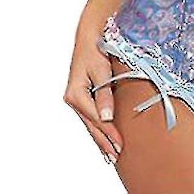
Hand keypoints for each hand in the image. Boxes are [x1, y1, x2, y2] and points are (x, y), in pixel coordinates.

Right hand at [63, 23, 123, 163]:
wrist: (89, 36)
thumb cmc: (95, 50)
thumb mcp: (102, 70)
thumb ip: (105, 94)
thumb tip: (107, 117)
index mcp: (76, 94)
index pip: (96, 119)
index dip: (109, 133)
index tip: (120, 144)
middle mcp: (73, 99)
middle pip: (91, 125)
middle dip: (104, 142)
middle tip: (116, 156)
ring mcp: (76, 99)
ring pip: (90, 123)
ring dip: (100, 138)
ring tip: (109, 154)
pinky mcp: (81, 97)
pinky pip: (90, 117)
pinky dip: (97, 128)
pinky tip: (102, 137)